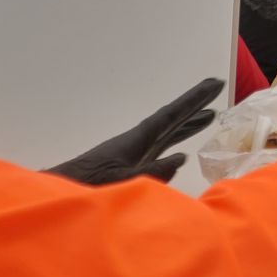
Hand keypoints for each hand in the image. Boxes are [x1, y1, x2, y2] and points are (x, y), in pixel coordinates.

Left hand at [45, 78, 223, 184]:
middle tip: (216, 88)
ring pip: (167, 133)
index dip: (193, 100)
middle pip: (172, 118)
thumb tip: (181, 158)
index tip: (214, 85)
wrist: (60, 191)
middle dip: (194, 105)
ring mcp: (134, 152)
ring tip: (208, 116)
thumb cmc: (87, 186)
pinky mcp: (129, 166)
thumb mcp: (123, 181)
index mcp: (137, 140)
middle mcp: (138, 141)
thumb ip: (153, 172)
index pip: (171, 115)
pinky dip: (173, 144)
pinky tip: (180, 152)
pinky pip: (159, 149)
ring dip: (187, 124)